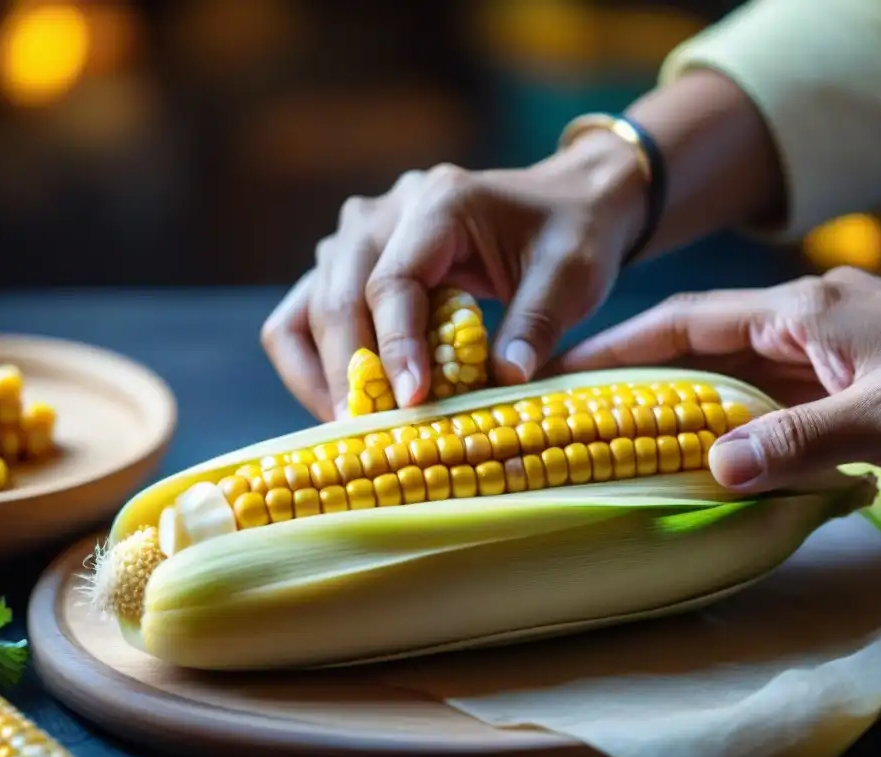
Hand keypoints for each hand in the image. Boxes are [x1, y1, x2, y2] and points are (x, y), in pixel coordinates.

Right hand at [260, 132, 645, 420]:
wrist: (567, 200)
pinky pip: (309, 315)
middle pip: (337, 295)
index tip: (411, 401)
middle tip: (369, 431)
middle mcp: (385, 212)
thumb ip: (538, 322)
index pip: (392, 280)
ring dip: (323, 371)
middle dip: (349, 371)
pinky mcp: (354, 263)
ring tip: (354, 426)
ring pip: (309, 308)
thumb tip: (505, 380)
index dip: (395, 345)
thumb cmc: (572, 233)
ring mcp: (360, 235)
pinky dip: (317, 362)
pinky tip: (347, 403)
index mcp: (439, 202)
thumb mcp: (572, 274)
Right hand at [553, 267, 880, 491]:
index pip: (689, 319)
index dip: (624, 341)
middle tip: (581, 405)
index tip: (570, 363)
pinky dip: (734, 418)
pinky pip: (769, 395)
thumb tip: (714, 468)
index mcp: (798, 311)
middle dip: (640, 372)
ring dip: (684, 398)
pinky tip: (710, 446)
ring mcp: (821, 348)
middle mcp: (799, 320)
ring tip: (626, 430)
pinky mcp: (842, 376)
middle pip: (700, 343)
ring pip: (733, 372)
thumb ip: (797, 441)